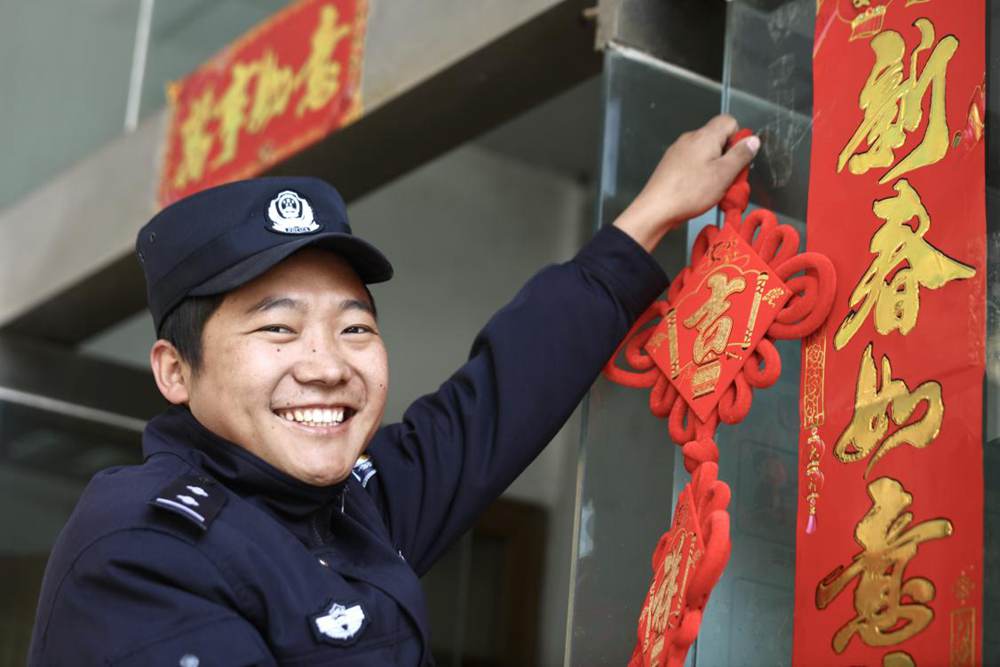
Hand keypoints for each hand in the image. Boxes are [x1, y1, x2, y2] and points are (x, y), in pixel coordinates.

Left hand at [613, 114, 758, 251]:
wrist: (656, 209)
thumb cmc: (688, 192)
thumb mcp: (724, 174)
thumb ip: (741, 154)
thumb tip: (753, 140)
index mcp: (705, 136)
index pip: (730, 122)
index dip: (739, 139)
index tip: (740, 158)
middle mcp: (690, 139)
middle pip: (718, 139)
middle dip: (728, 157)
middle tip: (729, 178)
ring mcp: (679, 151)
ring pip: (706, 154)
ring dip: (715, 169)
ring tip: (714, 188)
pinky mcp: (672, 165)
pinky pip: (693, 164)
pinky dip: (700, 175)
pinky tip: (699, 191)